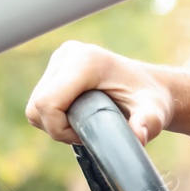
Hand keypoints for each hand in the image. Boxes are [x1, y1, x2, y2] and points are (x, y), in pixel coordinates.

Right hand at [25, 40, 175, 145]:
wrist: (151, 87)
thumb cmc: (152, 100)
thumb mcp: (154, 114)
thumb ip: (148, 124)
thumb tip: (139, 137)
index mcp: (86, 62)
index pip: (48, 103)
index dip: (60, 129)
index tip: (85, 136)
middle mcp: (68, 54)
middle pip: (38, 105)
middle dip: (57, 128)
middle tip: (86, 133)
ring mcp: (60, 58)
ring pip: (35, 105)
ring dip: (54, 123)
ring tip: (84, 124)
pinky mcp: (57, 66)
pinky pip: (40, 100)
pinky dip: (53, 115)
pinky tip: (77, 116)